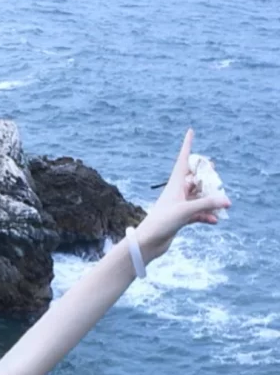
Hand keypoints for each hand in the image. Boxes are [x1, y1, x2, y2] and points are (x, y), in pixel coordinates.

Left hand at [137, 129, 231, 261]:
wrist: (148, 242)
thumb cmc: (162, 222)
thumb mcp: (186, 210)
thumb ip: (207, 204)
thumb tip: (226, 200)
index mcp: (175, 184)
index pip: (183, 160)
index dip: (187, 145)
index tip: (190, 131)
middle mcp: (177, 192)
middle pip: (194, 177)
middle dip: (206, 175)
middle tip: (214, 170)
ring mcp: (179, 205)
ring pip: (198, 197)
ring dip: (210, 200)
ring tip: (223, 203)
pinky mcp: (180, 219)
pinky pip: (197, 213)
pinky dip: (206, 215)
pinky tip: (214, 221)